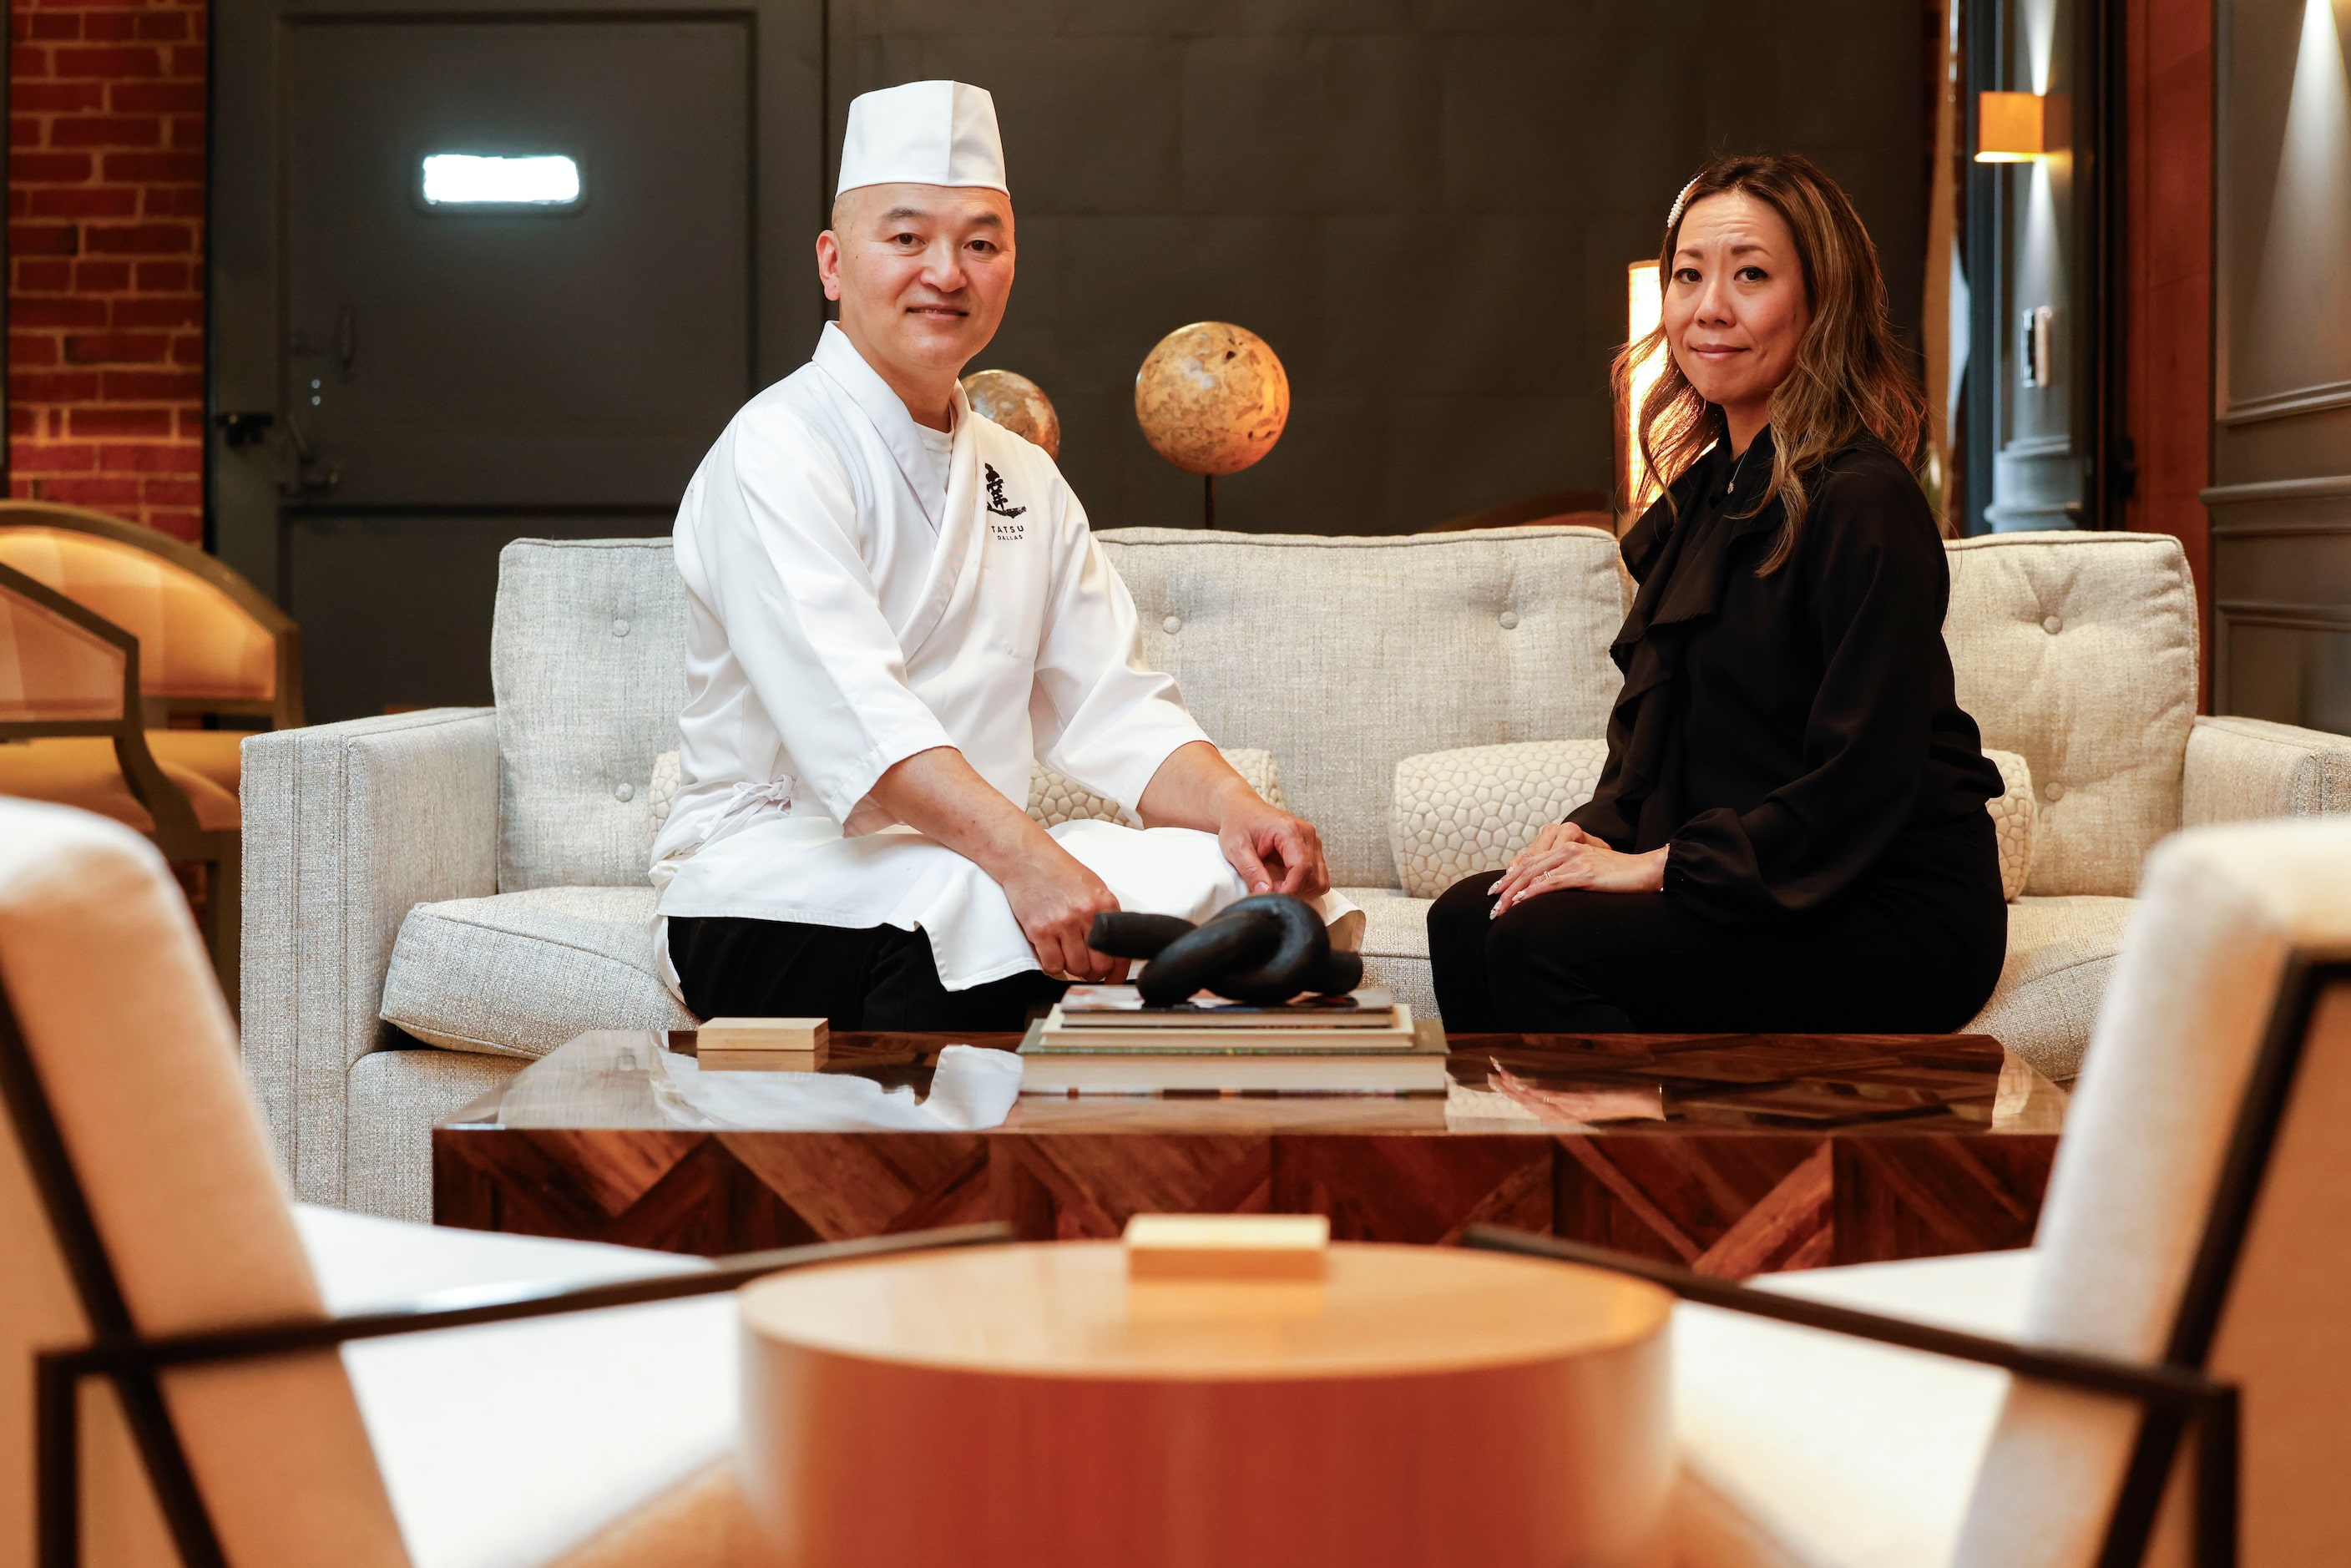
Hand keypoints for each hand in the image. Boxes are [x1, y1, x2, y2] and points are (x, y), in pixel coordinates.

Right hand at [999, 846, 1127, 980]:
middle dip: (1093, 972)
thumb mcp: (1093, 887)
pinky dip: (1052, 965)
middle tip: (1086, 967)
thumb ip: (1104, 915)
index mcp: (1104, 904)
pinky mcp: (1040, 930)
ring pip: (1076, 968)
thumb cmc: (1058, 872)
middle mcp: (1086, 915)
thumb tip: (1113, 946)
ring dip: (1071, 967)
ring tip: (1066, 953)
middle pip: (1099, 966)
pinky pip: (1052, 965)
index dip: (1117, 972)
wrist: (1027, 858)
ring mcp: (1062, 923)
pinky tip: (1051, 952)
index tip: (1112, 980)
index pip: (1119, 950)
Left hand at [1216, 796, 1330, 898]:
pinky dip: (1305, 885)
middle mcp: (1307, 834)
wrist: (1242, 810)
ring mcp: (1312, 841)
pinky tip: (1286, 882)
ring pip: (1320, 879)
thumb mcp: (1236, 849)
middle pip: (1314, 876)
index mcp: (1289, 830)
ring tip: (1277, 886)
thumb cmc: (1238, 824)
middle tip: (1270, 891)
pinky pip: (1318, 876)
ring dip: (1301, 890)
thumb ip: (1251, 871)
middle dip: (1294, 891)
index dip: (1290, 889)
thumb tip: (1267, 893)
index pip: (1302, 867)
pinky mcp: (1312, 849)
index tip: (1273, 897)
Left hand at [1487, 824, 1665, 913]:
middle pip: (1527, 868)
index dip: (1511, 876)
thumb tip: (1550, 890)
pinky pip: (1552, 883)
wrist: (1648, 871)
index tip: (1496, 891)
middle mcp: (1568, 851)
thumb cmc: (1621, 877)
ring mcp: (1576, 861)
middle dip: (1506, 887)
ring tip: (1500, 909)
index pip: (1532, 862)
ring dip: (1514, 894)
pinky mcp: (1585, 874)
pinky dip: (1533, 892)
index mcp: (1568, 848)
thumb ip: (1570, 876)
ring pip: (1535, 875)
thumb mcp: (1590, 873)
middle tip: (1491, 904)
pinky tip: (1521, 902)